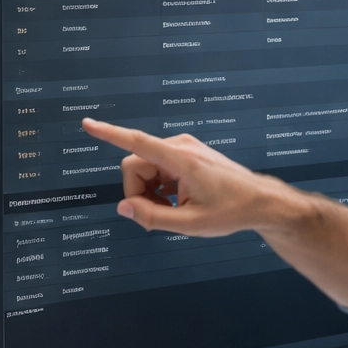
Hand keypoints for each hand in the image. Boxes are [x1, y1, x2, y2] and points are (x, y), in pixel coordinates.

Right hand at [81, 118, 286, 235]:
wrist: (259, 202)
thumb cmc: (231, 211)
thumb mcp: (191, 223)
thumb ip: (153, 217)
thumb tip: (123, 208)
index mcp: (182, 160)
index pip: (137, 143)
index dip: (110, 134)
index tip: (88, 123)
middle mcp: (180, 147)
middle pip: (135, 166)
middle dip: (138, 193)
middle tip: (159, 216)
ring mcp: (183, 148)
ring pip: (145, 169)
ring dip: (151, 192)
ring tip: (176, 209)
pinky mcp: (185, 154)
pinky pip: (157, 169)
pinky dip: (160, 188)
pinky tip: (179, 201)